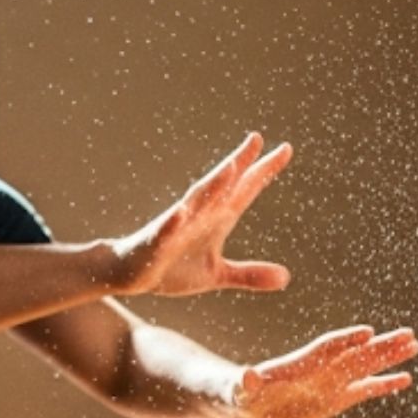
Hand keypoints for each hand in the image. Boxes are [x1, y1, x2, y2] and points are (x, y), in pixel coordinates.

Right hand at [109, 134, 293, 297]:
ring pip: (195, 201)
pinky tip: (181, 212)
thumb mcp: (216, 274)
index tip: (286, 150)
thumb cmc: (172, 267)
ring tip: (230, 166)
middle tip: (257, 139)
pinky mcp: (156, 243)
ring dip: (212, 184)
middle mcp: (198, 215)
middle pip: (222, 186)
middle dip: (238, 163)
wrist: (131, 274)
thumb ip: (249, 274)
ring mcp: (176, 226)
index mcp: (216, 219)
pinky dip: (173, 221)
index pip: (244, 191)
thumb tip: (286, 278)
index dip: (264, 171)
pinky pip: (164, 231)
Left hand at [233, 326, 417, 417]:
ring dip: (389, 357)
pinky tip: (406, 378)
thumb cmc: (242, 393)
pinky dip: (385, 384)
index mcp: (300, 364)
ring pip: (365, 367)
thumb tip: (247, 376)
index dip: (345, 340)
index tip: (366, 332)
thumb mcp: (241, 390)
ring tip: (414, 345)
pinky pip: (365, 389)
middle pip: (355, 353)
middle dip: (380, 345)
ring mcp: (332, 382)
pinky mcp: (338, 398)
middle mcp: (321, 369)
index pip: (326, 348)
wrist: (251, 403)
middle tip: (408, 334)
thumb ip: (246, 383)